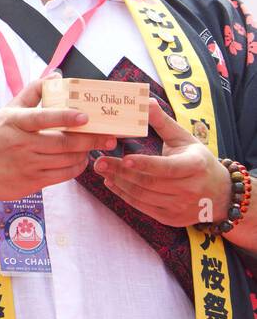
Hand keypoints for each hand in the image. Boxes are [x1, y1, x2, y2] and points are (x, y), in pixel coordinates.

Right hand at [0, 75, 116, 201]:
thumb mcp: (7, 111)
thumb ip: (32, 93)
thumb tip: (56, 76)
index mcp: (14, 122)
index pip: (42, 118)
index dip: (65, 117)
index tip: (85, 117)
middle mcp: (21, 144)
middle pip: (63, 143)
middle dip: (90, 140)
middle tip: (109, 136)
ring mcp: (27, 165)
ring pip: (66, 160)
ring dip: (84, 154)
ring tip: (93, 147)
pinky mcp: (32, 182)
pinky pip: (62, 176)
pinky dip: (76, 167)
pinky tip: (80, 160)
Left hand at [93, 100, 232, 227]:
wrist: (219, 193)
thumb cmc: (198, 160)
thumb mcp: (184, 139)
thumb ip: (163, 122)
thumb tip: (146, 100)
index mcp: (195, 166)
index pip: (166, 167)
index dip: (145, 164)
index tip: (125, 157)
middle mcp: (190, 189)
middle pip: (149, 182)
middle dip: (121, 172)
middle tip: (100, 162)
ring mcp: (180, 206)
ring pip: (143, 196)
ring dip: (119, 183)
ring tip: (102, 170)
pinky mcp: (171, 218)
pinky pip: (143, 207)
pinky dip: (124, 195)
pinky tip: (111, 183)